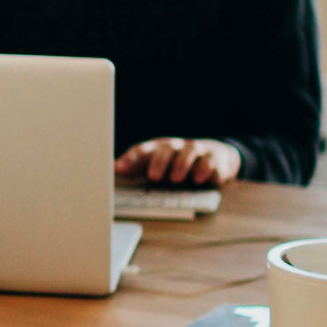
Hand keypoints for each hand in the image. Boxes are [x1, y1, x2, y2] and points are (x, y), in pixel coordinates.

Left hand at [114, 138, 240, 186]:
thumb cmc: (178, 163)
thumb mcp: (156, 164)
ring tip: (176, 179)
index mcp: (159, 149)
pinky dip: (206, 168)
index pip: (142, 150)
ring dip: (182, 164)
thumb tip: (111, 168)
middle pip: (166, 149)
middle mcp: (177, 147)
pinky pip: (211, 160)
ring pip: (189, 151)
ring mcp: (196, 151)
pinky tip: (201, 179)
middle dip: (159, 162)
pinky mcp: (215, 157)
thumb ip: (136, 167)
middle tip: (153, 177)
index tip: (118, 168)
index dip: (130, 158)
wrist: (215, 156)